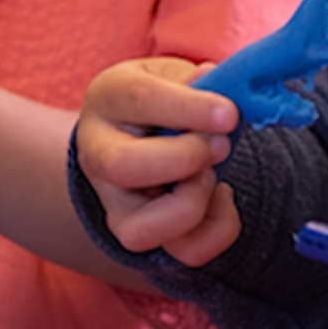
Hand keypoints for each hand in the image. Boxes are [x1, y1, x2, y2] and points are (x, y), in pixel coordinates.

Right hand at [75, 57, 240, 263]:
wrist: (141, 135)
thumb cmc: (164, 101)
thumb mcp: (174, 76)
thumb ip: (195, 80)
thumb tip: (213, 82)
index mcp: (109, 98)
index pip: (138, 99)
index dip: (188, 109)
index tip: (229, 113)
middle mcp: (98, 153)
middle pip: (122, 167)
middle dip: (184, 158)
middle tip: (221, 144)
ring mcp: (114, 202)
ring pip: (140, 231)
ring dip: (192, 205)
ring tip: (211, 176)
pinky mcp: (141, 234)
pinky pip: (182, 252)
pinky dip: (218, 229)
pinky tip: (220, 197)